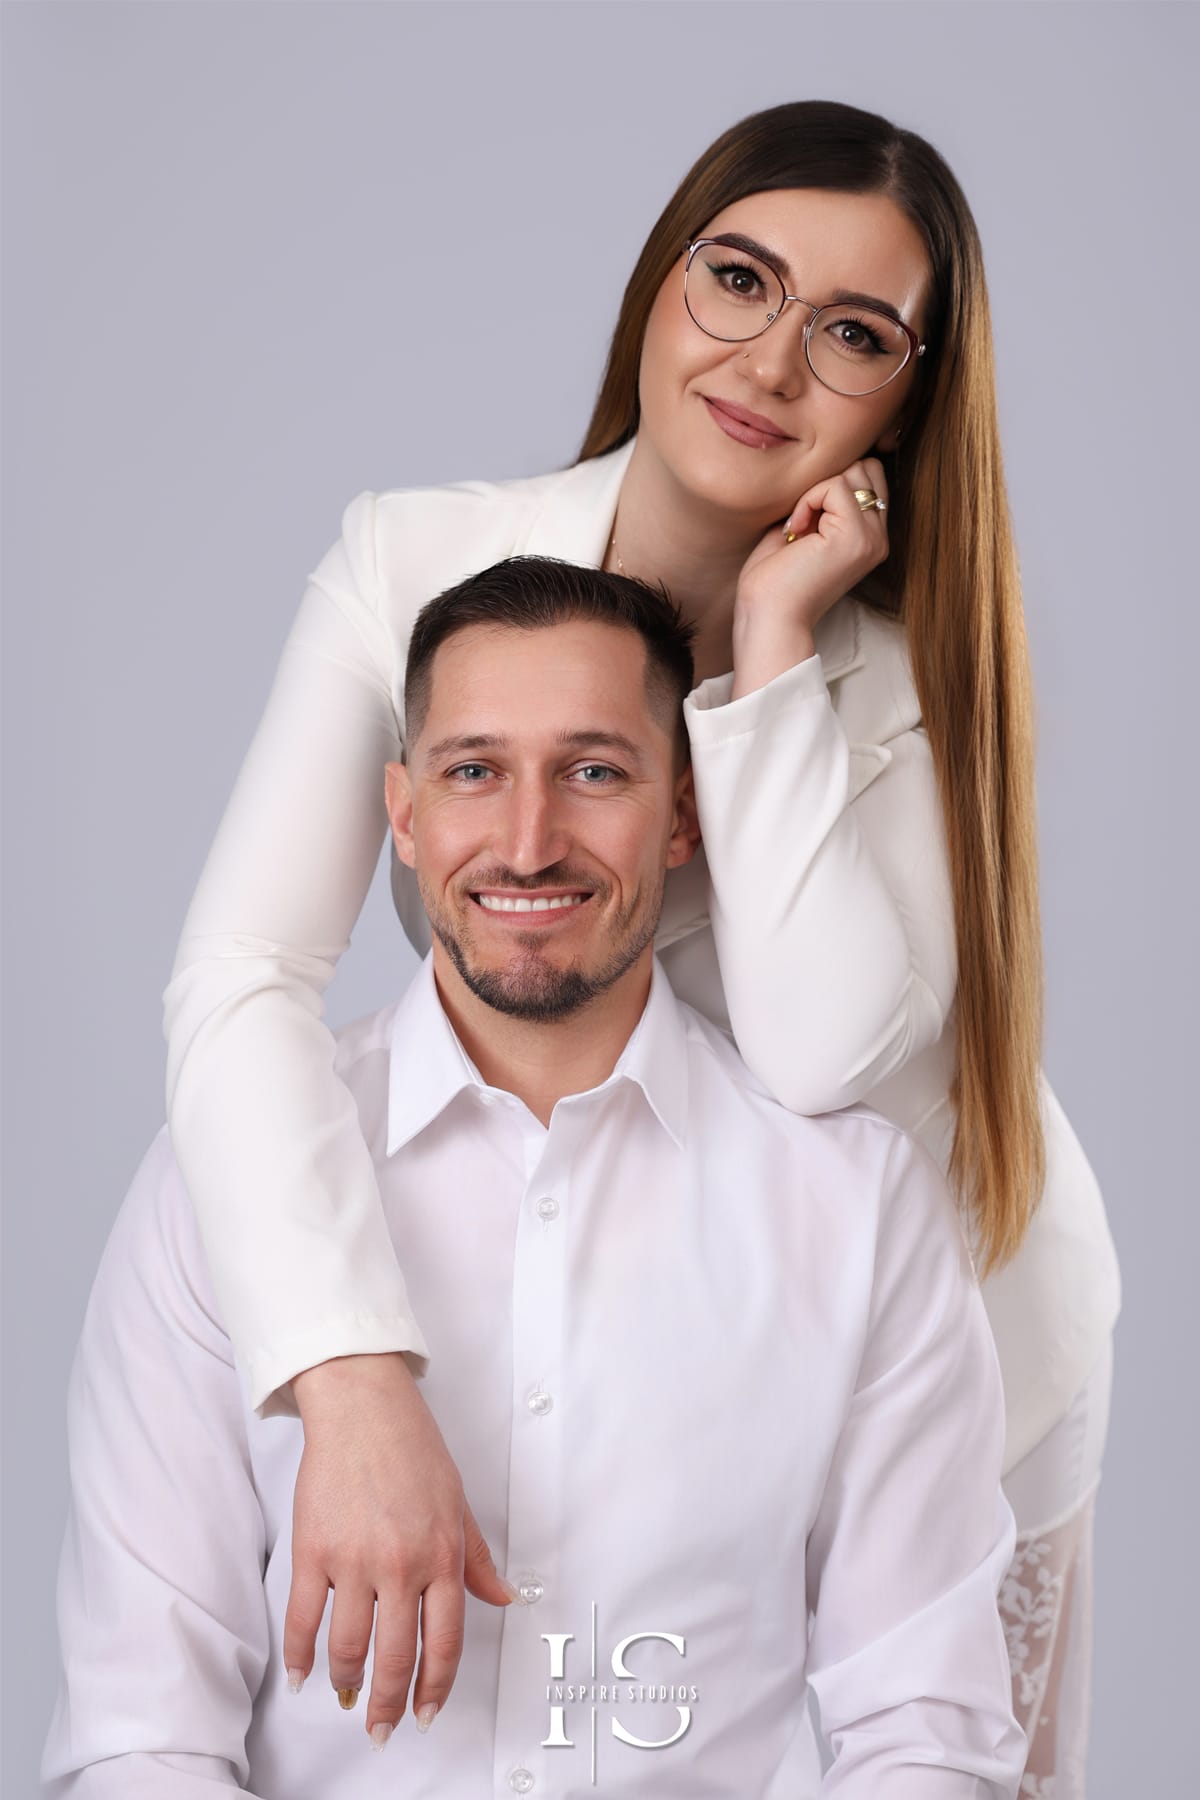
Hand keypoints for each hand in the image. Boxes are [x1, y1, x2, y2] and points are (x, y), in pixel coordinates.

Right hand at [284, 1353, 515, 1746]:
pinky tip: (303, 1674)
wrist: (363, 1407)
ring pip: (349, 1647)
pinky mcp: (313, 1550)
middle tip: (381, 1727)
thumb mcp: (458, 1503)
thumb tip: (503, 1598)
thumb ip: (476, 1559)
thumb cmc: (412, 1448)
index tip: (425, 1714)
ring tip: (346, 1696)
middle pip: (395, 1658)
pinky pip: (303, 1618)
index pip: (444, 1643)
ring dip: (347, 1683)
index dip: (435, 1688)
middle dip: (387, 1704)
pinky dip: (300, 1655)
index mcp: (442, 1555)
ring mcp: (354, 1560)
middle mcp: (402, 1564)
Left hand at [731, 457, 889, 699]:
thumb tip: (826, 463)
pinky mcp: (855, 537)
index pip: (867, 477)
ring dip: (816, 491)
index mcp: (869, 538)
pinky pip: (834, 485)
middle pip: (866, 468)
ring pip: (854, 471)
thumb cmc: (774, 580)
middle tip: (802, 521)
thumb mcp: (802, 529)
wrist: (769, 618)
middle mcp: (878, 538)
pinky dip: (807, 501)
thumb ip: (821, 500)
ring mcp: (871, 538)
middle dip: (828, 481)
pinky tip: (795, 532)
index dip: (830, 483)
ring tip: (798, 528)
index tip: (803, 520)